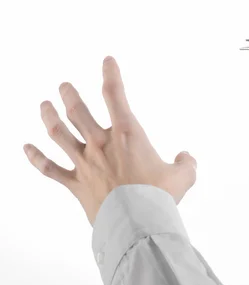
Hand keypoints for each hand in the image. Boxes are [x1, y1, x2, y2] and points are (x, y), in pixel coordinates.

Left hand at [23, 56, 196, 224]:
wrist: (137, 224)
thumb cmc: (160, 198)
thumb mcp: (184, 177)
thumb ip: (186, 163)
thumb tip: (186, 157)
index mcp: (127, 135)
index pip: (115, 95)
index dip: (111, 74)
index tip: (107, 61)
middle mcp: (101, 144)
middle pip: (77, 111)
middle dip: (69, 95)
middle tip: (63, 86)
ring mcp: (85, 163)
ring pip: (59, 134)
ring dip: (49, 117)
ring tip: (43, 105)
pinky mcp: (76, 184)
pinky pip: (50, 169)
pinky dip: (36, 158)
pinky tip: (26, 148)